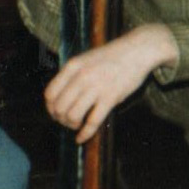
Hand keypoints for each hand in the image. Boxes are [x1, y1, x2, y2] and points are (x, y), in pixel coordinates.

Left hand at [44, 23, 177, 143]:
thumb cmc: (112, 56)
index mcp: (73, 66)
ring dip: (71, 125)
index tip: (56, 113)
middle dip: (61, 119)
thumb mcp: (86, 59)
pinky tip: (82, 138)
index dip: (50, 108)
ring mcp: (96, 87)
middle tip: (67, 121)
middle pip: (59, 107)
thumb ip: (72, 75)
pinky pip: (92, 121)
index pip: (50, 94)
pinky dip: (85, 134)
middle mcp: (81, 76)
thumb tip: (60, 99)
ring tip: (77, 125)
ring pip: (73, 115)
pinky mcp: (111, 97)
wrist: (138, 50)